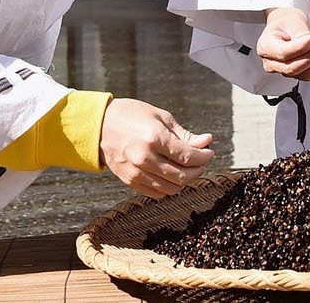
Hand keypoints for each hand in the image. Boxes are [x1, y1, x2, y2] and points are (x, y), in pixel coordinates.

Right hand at [99, 98, 213, 198]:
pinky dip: (169, 187)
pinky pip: (157, 193)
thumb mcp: (161, 118)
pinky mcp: (130, 181)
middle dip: (198, 170)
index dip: (204, 157)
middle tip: (201, 160)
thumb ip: (184, 135)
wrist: (99, 126)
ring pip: (172, 188)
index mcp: (154, 138)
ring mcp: (136, 172)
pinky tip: (171, 174)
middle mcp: (145, 158)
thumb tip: (207, 142)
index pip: (188, 157)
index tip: (209, 152)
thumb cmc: (132, 116)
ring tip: (187, 167)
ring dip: (185, 180)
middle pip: (182, 176)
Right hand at [257, 7, 309, 79]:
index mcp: (266, 46)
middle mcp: (271, 62)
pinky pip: (309, 74)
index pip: (283, 53)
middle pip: (293, 67)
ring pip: (303, 74)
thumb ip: (301, 34)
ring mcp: (283, 70)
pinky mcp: (296, 72)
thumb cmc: (286, 21)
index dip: (301, 47)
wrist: (288, 24)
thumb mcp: (293, 21)